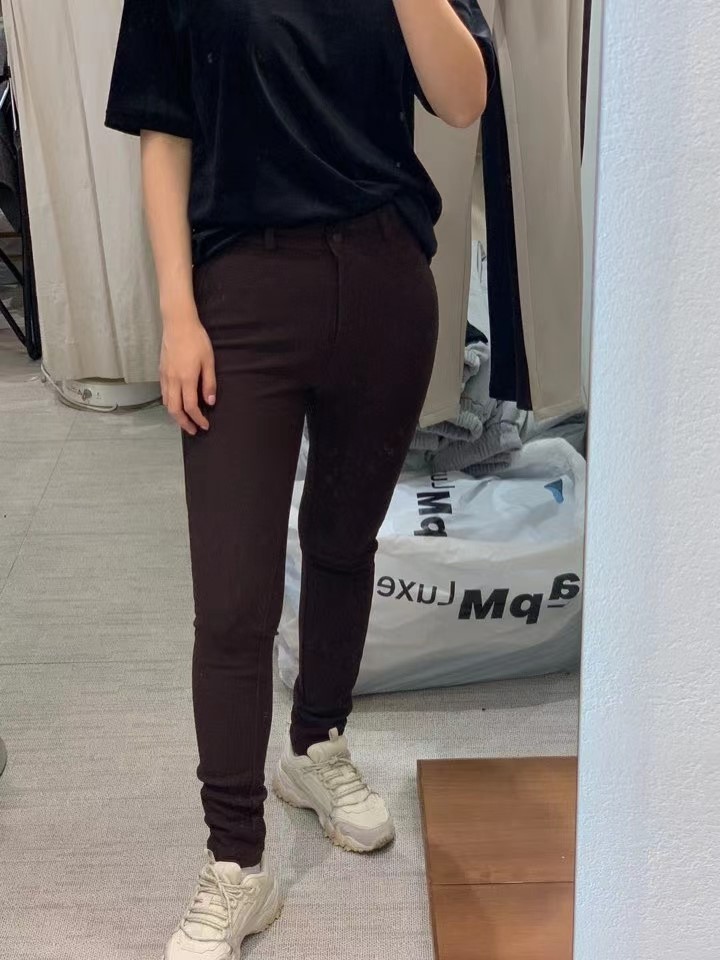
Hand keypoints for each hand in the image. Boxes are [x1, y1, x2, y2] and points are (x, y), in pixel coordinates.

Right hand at [159, 306, 216, 435]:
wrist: (178, 323)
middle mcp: (173, 380)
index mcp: (187, 379)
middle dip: (184, 423)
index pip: (191, 407)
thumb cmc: (196, 340)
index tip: (205, 425)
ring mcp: (165, 376)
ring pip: (166, 403)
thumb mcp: (209, 361)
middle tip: (193, 430)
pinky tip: (176, 404)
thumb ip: (209, 382)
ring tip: (184, 421)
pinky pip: (163, 393)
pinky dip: (169, 403)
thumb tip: (210, 401)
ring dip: (175, 415)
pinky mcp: (161, 371)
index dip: (198, 419)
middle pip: (175, 410)